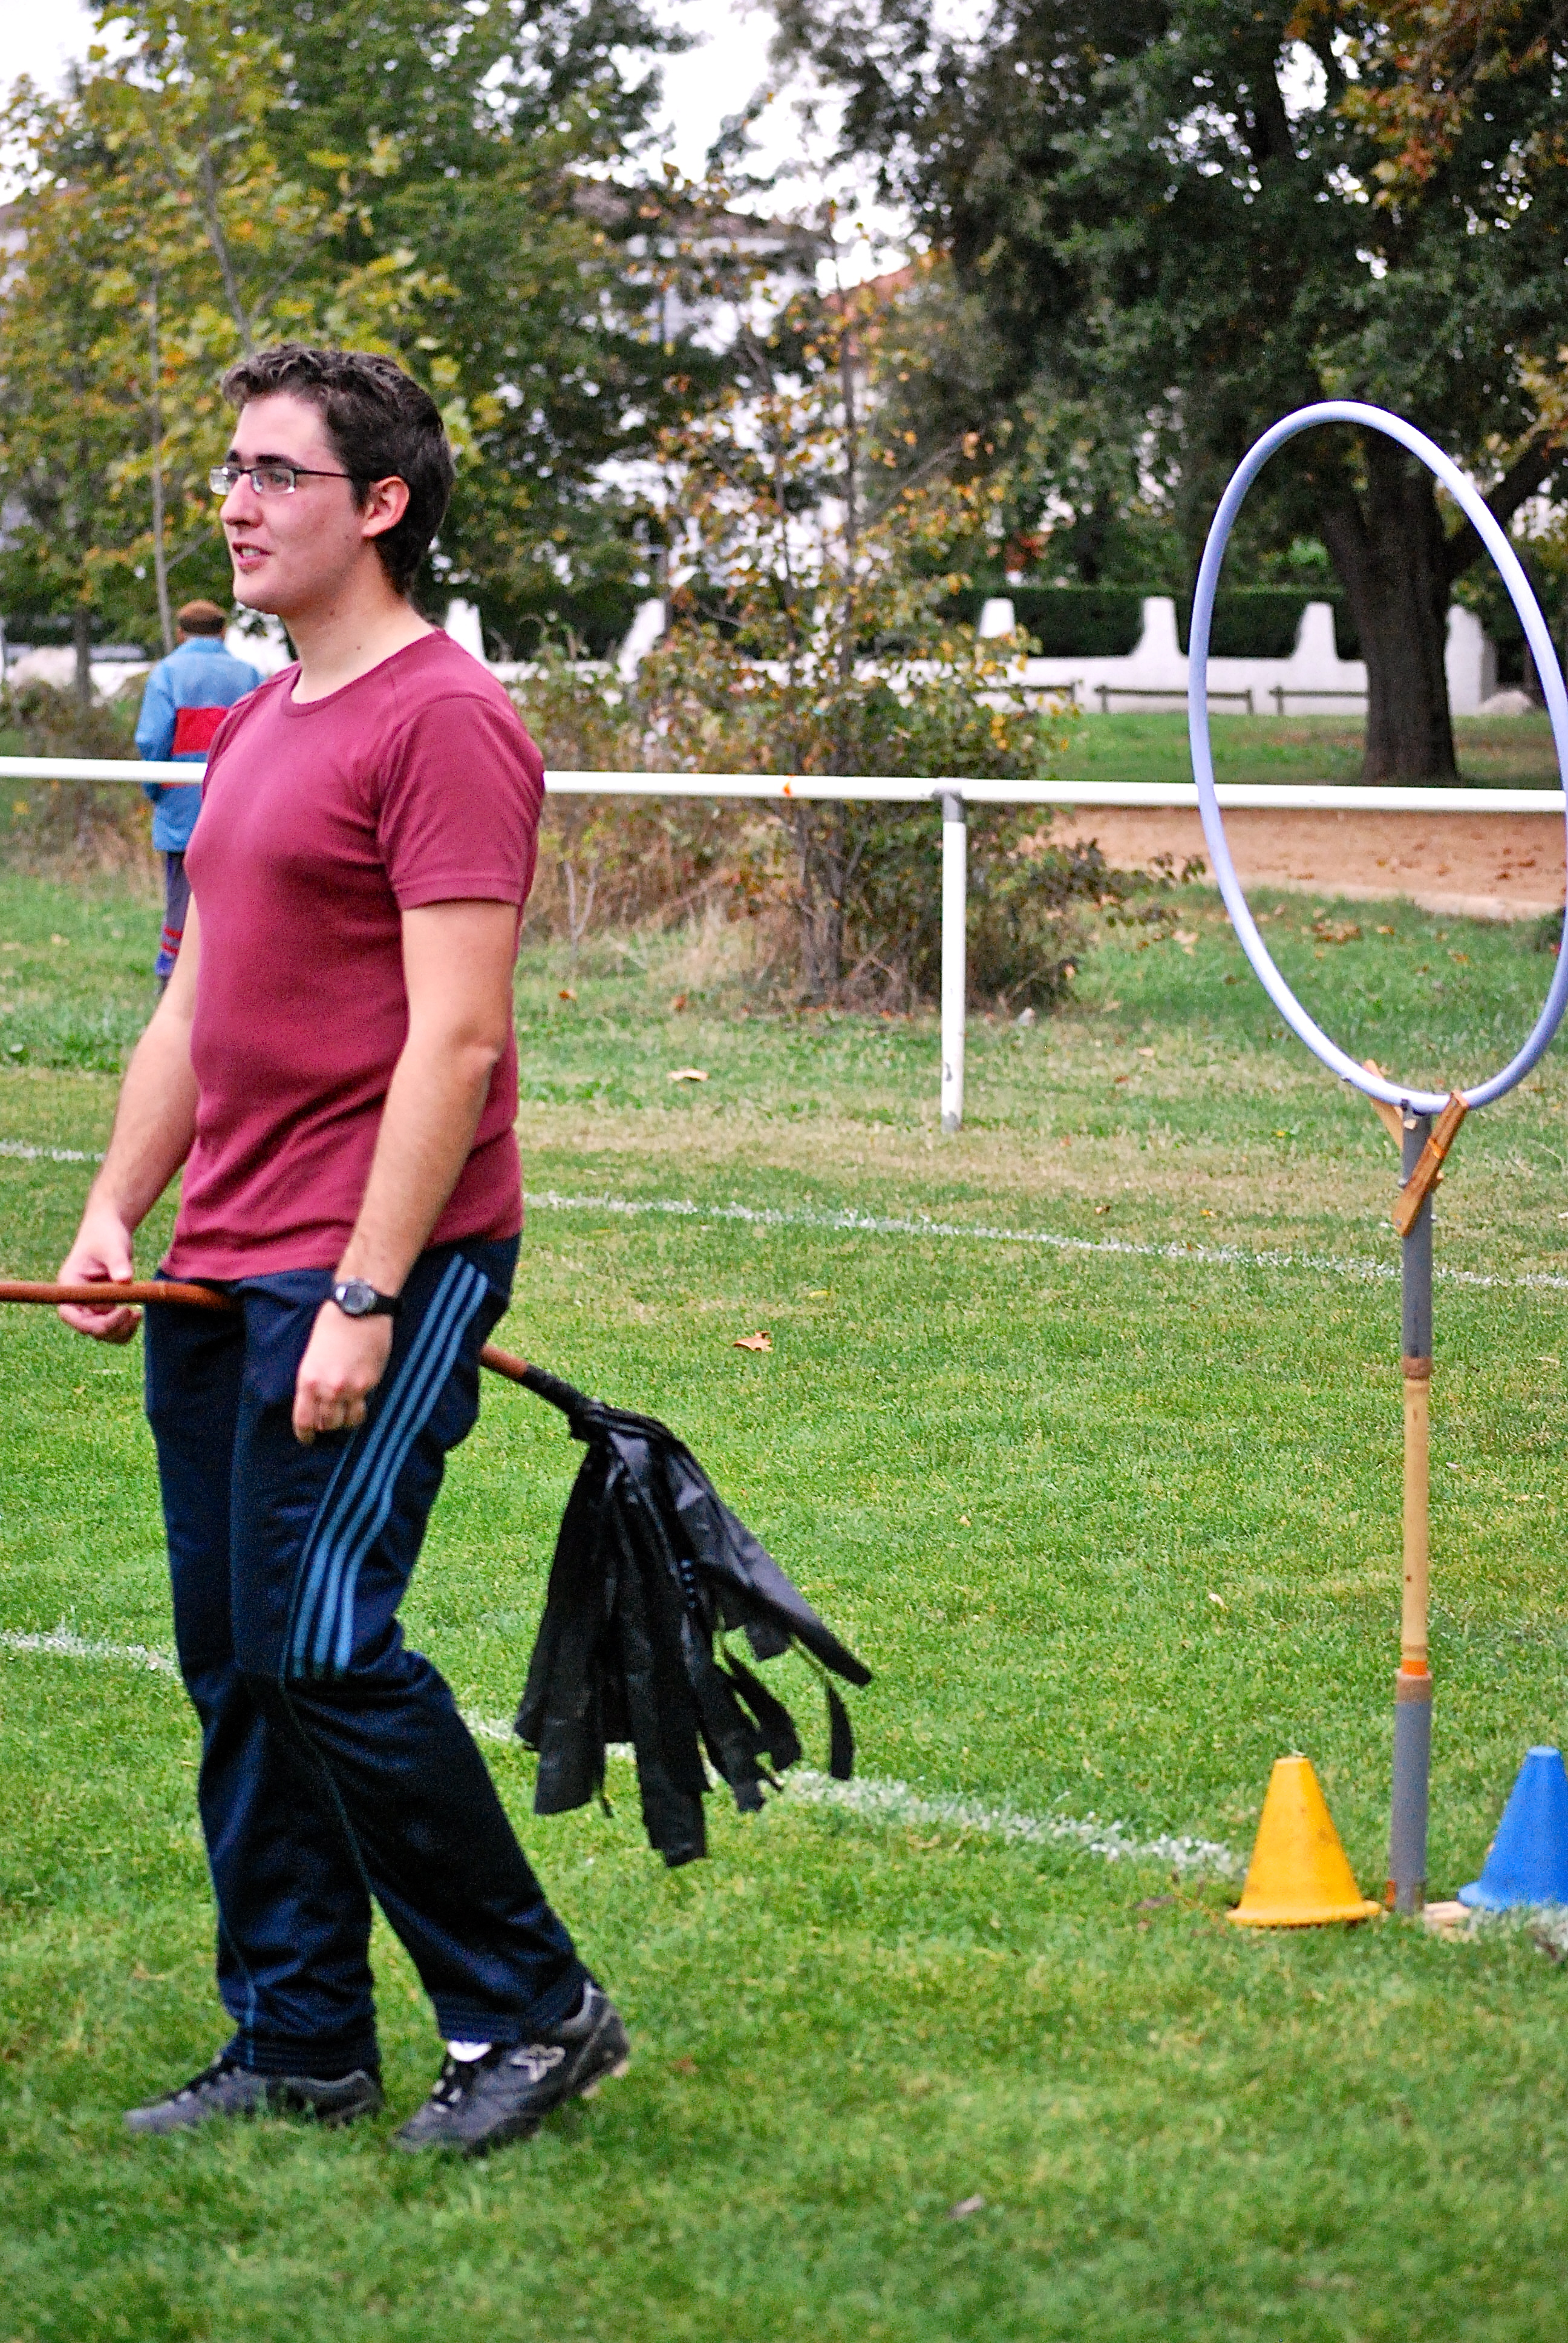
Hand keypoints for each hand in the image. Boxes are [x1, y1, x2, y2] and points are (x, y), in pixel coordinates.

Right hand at [57, 1207, 140, 1343]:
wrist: (109, 1231)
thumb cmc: (106, 1235)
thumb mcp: (112, 1246)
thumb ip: (118, 1262)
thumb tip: (124, 1280)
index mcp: (69, 1286)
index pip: (71, 1315)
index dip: (95, 1322)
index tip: (123, 1311)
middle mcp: (76, 1300)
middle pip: (89, 1328)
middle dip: (112, 1328)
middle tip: (135, 1313)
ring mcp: (90, 1306)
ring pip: (102, 1332)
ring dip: (120, 1331)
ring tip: (138, 1314)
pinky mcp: (104, 1307)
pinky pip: (112, 1327)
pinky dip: (125, 1327)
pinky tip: (137, 1314)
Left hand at [293, 1303, 393, 1444]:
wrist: (359, 1309)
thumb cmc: (333, 1324)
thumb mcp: (313, 1354)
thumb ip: (315, 1380)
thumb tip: (320, 1401)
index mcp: (308, 1379)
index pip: (304, 1419)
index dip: (305, 1434)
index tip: (307, 1438)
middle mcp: (328, 1388)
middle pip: (327, 1424)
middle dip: (326, 1425)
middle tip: (328, 1423)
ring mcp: (351, 1387)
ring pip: (348, 1421)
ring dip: (345, 1421)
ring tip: (345, 1414)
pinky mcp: (370, 1382)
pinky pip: (364, 1406)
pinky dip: (360, 1407)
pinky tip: (359, 1400)